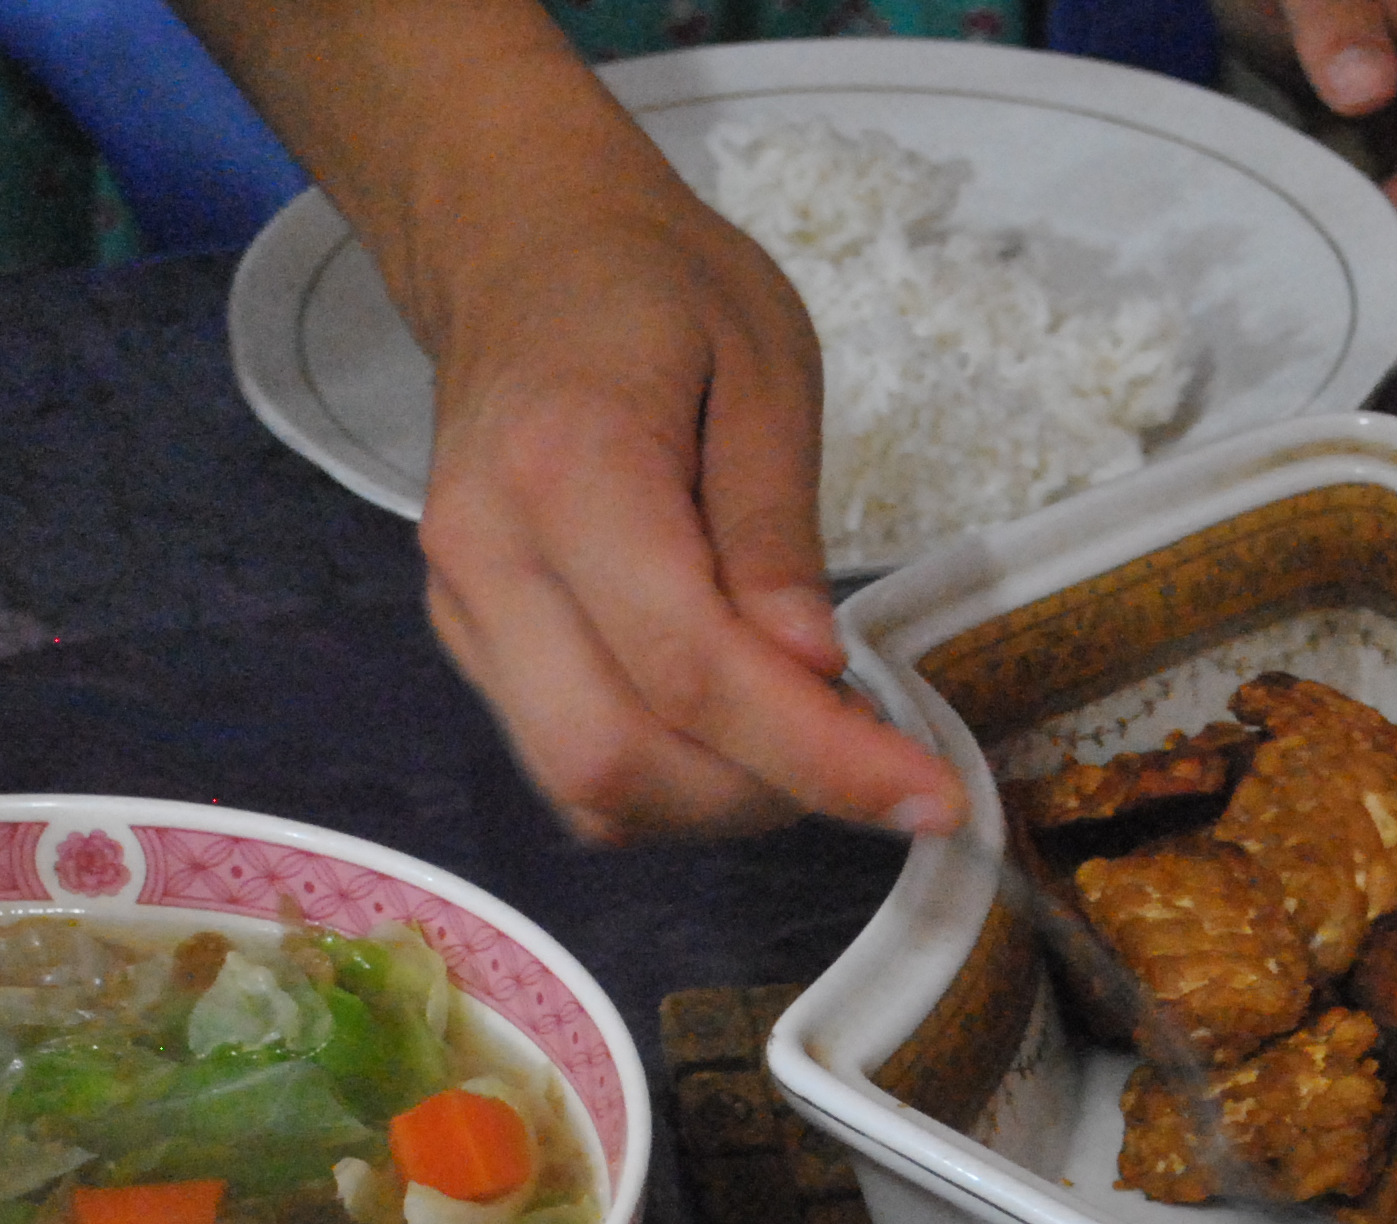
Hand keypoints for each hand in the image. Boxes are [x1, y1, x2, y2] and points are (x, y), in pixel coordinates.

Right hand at [173, 0, 964, 846]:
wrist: (522, 248)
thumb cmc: (653, 290)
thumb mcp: (764, 369)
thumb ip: (779, 529)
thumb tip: (812, 672)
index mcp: (566, 470)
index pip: (691, 669)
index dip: (818, 755)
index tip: (931, 797)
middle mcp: (489, 557)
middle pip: (615, 757)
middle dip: (765, 793)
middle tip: (876, 762)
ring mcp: (464, 610)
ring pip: (584, 786)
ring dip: (720, 801)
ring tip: (814, 741)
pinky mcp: (472, 643)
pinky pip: (567, 763)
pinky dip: (671, 781)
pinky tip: (743, 732)